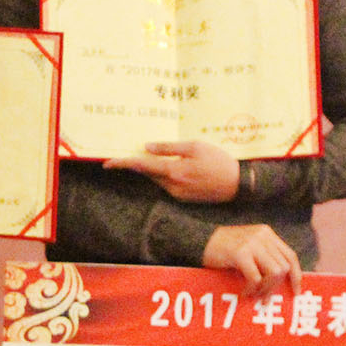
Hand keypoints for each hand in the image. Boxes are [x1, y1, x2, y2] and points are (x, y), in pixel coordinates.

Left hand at [106, 140, 239, 202]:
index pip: (140, 166)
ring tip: (164, 156)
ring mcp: (178, 194)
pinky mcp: (185, 199)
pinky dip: (167, 175)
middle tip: (134, 152)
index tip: (106, 163)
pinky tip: (178, 166)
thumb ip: (168, 147)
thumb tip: (146, 147)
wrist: (238, 184)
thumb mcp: (194, 146)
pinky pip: (169, 185)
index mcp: (173, 171)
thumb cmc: (218, 161)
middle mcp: (172, 186)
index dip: (122, 164)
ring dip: (155, 168)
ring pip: (158, 179)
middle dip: (139, 164)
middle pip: (147, 173)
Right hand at [202, 224, 302, 296]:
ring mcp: (251, 243)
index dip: (296, 275)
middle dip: (276, 286)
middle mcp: (262, 236)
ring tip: (255, 294)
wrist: (196, 240)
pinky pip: (255, 278)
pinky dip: (252, 289)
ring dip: (265, 288)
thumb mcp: (247, 247)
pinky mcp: (240, 253)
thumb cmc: (222, 250)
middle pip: (283, 267)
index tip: (296, 291)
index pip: (290, 256)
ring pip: (274, 273)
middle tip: (264, 297)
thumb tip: (283, 281)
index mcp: (266, 233)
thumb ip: (264, 256)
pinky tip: (243, 293)